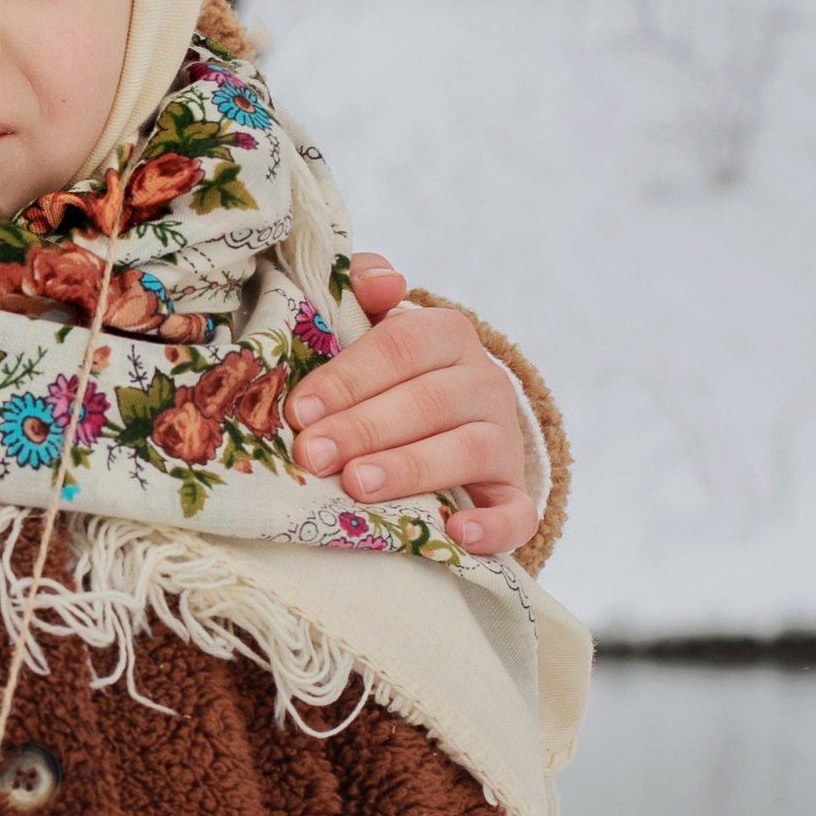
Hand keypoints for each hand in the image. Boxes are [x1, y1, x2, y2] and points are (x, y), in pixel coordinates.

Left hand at [285, 255, 538, 557]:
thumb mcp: (371, 327)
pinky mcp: (512, 492)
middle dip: (364, 428)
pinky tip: (454, 533)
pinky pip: (516, 512)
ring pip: (468, 451)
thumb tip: (382, 281)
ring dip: (411, 469)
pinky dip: (491, 526)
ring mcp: (503, 440)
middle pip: (428, 401)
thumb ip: (361, 291)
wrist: (449, 421)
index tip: (299, 410)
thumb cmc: (387, 375)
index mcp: (445, 334)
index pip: (399, 347)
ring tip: (357, 485)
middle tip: (312, 454)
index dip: (348, 378)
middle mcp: (483, 383)